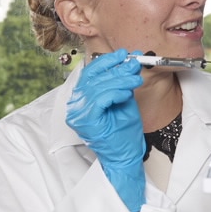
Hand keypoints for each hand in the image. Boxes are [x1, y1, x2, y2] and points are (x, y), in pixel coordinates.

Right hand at [66, 48, 146, 211]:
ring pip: (98, 87)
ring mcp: (79, 114)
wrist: (124, 157)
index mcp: (81, 99)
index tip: (123, 54)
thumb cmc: (122, 132)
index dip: (106, 61)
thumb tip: (129, 62)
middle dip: (117, 69)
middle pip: (94, 78)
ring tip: (135, 79)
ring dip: (120, 80)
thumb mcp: (123, 101)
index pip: (90, 73)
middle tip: (133, 64)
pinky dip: (115, 92)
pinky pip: (100, 99)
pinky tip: (127, 92)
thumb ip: (122, 83)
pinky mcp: (87, 121)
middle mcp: (76, 106)